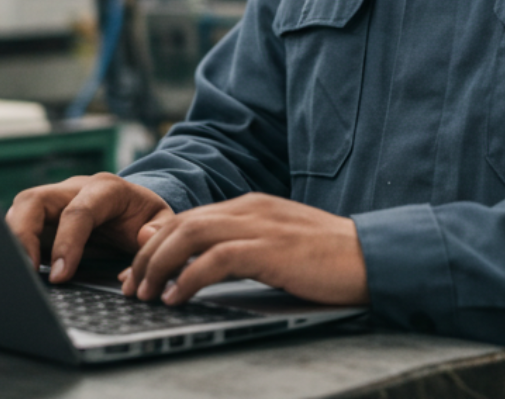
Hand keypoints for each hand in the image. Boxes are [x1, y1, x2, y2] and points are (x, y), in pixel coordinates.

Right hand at [6, 173, 173, 282]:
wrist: (135, 206)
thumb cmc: (145, 216)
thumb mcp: (163, 220)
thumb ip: (160, 229)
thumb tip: (144, 237)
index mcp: (107, 188)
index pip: (79, 211)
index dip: (67, 243)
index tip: (62, 276)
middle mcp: (74, 189)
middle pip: (34, 200)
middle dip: (23, 235)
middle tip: (27, 271)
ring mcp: (55, 200)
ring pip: (20, 209)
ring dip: (13, 240)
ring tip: (19, 273)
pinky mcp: (43, 217)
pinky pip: (20, 225)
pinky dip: (15, 245)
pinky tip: (20, 269)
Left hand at [120, 193, 368, 306]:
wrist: (373, 255)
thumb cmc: (329, 258)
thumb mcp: (277, 247)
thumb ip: (239, 247)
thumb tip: (196, 260)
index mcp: (250, 205)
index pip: (187, 218)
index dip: (155, 245)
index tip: (137, 272)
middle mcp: (249, 209)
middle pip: (180, 224)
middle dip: (147, 256)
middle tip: (131, 286)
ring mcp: (259, 226)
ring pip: (189, 236)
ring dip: (159, 266)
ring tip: (145, 294)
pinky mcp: (269, 249)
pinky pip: (215, 260)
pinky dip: (188, 278)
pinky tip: (176, 298)